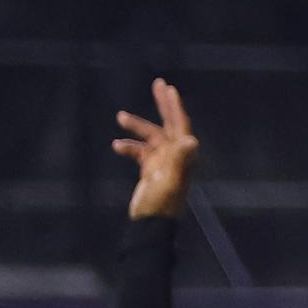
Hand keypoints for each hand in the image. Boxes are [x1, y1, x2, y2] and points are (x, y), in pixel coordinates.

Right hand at [116, 77, 198, 221]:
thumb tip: (191, 141)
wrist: (150, 224)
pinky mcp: (150, 169)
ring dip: (136, 127)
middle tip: (158, 84)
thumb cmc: (161, 204)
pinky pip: (139, 151)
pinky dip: (128, 147)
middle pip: (169, 123)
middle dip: (163, 104)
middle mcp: (176, 154)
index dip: (174, 105)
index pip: (180, 123)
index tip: (168, 89)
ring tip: (119, 117)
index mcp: (183, 153)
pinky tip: (116, 146)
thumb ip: (178, 160)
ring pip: (150, 136)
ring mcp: (163, 161)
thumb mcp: (170, 180)